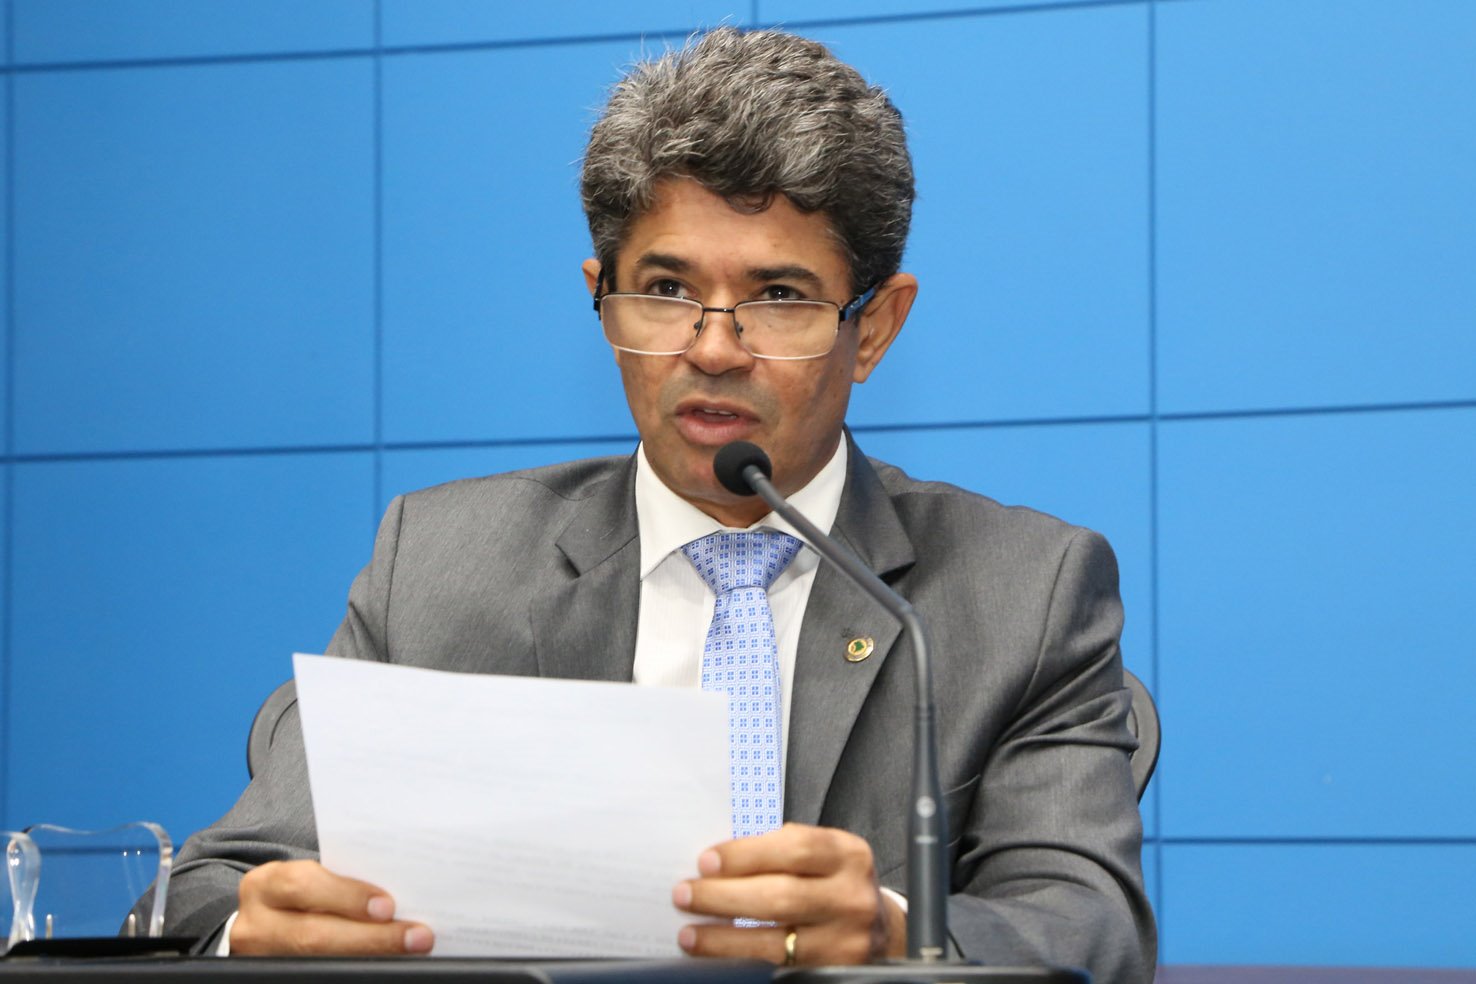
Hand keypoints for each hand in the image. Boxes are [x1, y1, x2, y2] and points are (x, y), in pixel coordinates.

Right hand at [230, 860, 433, 955]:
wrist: (270, 923)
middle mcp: (257, 925)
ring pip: (316, 964)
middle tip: (418, 937)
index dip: (347, 896)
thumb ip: (344, 883)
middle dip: (372, 938)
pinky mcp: (275, 977)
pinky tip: (385, 966)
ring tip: (408, 953)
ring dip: (369, 960)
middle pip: (313, 935)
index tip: (388, 905)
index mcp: (267, 885)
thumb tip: (400, 896)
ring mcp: (262, 959)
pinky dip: (356, 973)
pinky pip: (319, 975)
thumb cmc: (307, 895)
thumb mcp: (313, 880)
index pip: (303, 885)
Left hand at [672, 823, 906, 965]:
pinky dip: (741, 959)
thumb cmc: (834, 883)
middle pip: (781, 895)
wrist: (880, 929)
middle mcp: (851, 896)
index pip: (795, 848)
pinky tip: (716, 954)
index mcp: (847, 854)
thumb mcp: (821, 857)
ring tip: (690, 933)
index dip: (745, 854)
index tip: (706, 861)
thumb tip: (717, 860)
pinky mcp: (834, 971)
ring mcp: (846, 939)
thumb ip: (779, 851)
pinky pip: (778, 966)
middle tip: (685, 894)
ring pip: (776, 939)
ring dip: (723, 937)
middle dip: (724, 896)